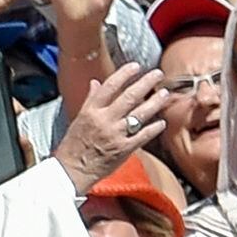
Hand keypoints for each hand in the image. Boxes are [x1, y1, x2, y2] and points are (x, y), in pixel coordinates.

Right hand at [52, 64, 169, 191]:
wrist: (72, 170)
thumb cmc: (73, 145)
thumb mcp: (79, 118)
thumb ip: (90, 99)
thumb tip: (96, 82)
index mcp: (91, 110)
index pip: (110, 86)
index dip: (125, 74)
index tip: (136, 66)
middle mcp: (105, 120)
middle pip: (129, 96)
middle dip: (146, 83)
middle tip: (158, 74)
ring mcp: (116, 135)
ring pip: (140, 114)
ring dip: (155, 102)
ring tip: (164, 93)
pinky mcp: (124, 149)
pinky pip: (143, 135)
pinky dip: (154, 128)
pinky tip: (162, 122)